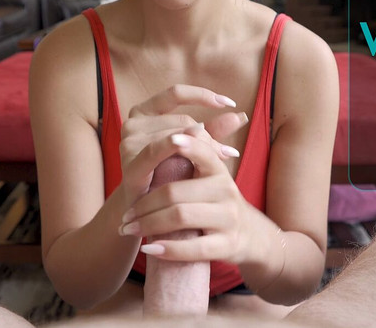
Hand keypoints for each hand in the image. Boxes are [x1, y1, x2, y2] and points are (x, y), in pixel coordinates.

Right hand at [118, 85, 246, 206]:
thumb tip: (241, 115)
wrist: (147, 212)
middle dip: (208, 136)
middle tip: (229, 153)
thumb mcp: (193, 150)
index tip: (230, 102)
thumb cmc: (170, 177)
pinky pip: (156, 149)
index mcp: (145, 112)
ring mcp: (128, 140)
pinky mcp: (128, 161)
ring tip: (214, 165)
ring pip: (176, 135)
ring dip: (199, 149)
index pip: (175, 93)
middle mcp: (133, 121)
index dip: (202, 95)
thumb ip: (213, 132)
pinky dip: (172, 147)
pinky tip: (188, 147)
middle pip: (182, 120)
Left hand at [119, 131, 258, 264]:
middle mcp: (226, 191)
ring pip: (181, 217)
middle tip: (126, 215)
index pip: (202, 152)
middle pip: (175, 191)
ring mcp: (228, 219)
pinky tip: (148, 249)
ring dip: (148, 225)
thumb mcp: (210, 177)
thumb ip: (196, 154)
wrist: (249, 236)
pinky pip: (193, 248)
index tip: (170, 139)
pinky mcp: (226, 245)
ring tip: (129, 229)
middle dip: (144, 204)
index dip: (188, 146)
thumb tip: (189, 126)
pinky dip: (167, 249)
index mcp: (218, 170)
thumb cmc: (217, 201)